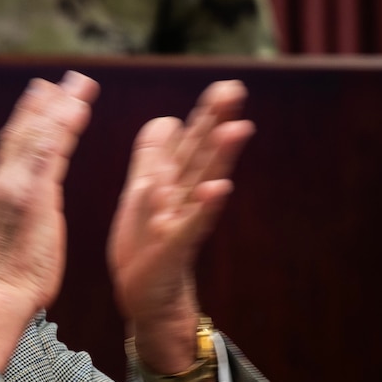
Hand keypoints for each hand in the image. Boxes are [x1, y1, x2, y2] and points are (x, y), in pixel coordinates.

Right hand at [0, 71, 97, 369]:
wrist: (2, 296)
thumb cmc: (7, 275)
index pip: (11, 144)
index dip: (26, 117)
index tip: (40, 95)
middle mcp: (2, 182)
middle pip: (23, 131)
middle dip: (44, 102)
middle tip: (63, 79)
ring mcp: (17, 187)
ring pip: (39, 135)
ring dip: (61, 106)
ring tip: (81, 84)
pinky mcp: (34, 196)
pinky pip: (51, 152)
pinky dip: (63, 127)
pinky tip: (77, 109)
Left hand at [107, 80, 253, 374]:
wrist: (144, 295)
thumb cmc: (145, 243)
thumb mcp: (143, 192)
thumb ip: (154, 157)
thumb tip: (168, 118)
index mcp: (172, 182)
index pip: (191, 142)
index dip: (206, 117)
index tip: (226, 86)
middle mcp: (183, 198)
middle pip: (202, 155)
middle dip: (217, 123)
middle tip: (236, 90)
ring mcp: (181, 221)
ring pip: (202, 183)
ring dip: (219, 157)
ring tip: (237, 129)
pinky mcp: (174, 246)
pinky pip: (191, 224)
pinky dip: (205, 206)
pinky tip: (220, 189)